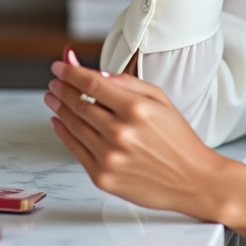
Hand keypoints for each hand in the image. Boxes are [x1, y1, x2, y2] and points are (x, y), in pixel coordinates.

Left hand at [44, 50, 229, 219]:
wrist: (192, 179)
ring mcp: (109, 157)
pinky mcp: (103, 177)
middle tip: (54, 82)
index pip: (91, 84)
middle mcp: (120, 133)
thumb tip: (98, 74)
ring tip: (52, 98)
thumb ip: (129, 83)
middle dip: (62, 89)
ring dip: (58, 108)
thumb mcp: (161, 100)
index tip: (60, 66)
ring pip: (73, 126)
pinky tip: (58, 121)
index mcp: (136, 109)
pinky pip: (75, 150)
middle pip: (78, 104)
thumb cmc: (179, 139)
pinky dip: (63, 133)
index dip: (70, 73)